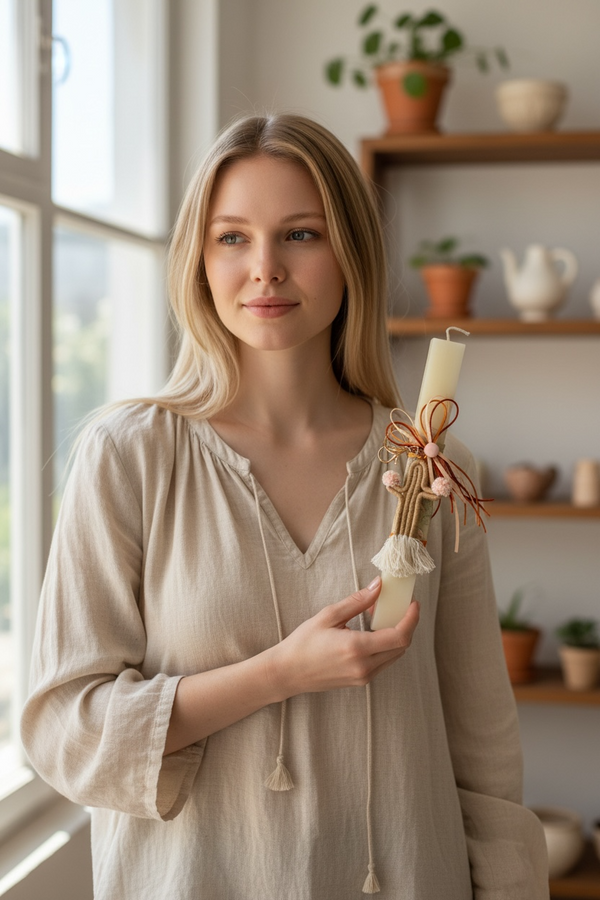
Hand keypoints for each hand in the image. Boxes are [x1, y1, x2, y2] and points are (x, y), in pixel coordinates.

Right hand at [266, 577, 419, 699]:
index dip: (412, 619)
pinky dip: (385, 646)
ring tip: (382, 616)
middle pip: (402, 646)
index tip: (413, 603)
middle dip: (406, 624)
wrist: (288, 673)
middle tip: (399, 606)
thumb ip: (357, 601)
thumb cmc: (304, 643)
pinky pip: (383, 662)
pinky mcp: (361, 681)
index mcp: (356, 648)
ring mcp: (364, 677)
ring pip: (394, 655)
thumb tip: (378, 585)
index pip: (399, 636)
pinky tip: (374, 632)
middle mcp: (364, 666)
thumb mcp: (329, 616)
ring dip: (396, 635)